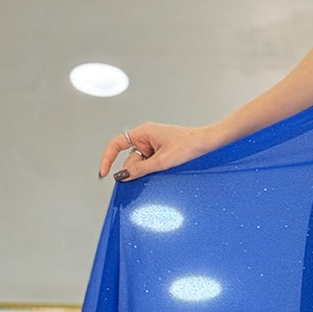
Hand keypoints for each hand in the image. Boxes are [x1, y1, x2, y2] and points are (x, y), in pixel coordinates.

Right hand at [98, 121, 216, 181]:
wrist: (208, 143)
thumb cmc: (189, 144)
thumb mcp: (162, 161)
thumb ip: (141, 169)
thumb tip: (123, 175)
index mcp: (143, 132)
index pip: (117, 144)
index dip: (108, 158)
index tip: (105, 172)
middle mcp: (146, 136)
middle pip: (130, 157)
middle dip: (134, 170)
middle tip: (143, 179)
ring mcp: (154, 144)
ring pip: (140, 162)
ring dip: (146, 170)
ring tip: (163, 169)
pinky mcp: (161, 150)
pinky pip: (150, 162)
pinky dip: (152, 169)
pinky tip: (163, 171)